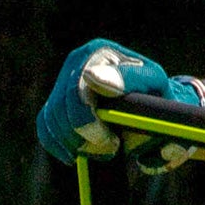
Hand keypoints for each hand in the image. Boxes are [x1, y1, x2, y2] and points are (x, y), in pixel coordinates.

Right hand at [35, 40, 200, 164]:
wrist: (155, 107)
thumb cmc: (158, 96)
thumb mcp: (154, 85)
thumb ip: (130, 80)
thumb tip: (91, 78)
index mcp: (100, 52)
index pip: (77, 90)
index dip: (88, 122)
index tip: (110, 142)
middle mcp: (77, 62)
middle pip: (61, 109)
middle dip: (84, 137)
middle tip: (112, 148)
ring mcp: (63, 82)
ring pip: (53, 121)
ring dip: (77, 143)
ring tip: (106, 149)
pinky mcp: (55, 103)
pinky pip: (45, 128)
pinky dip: (61, 145)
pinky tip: (81, 153)